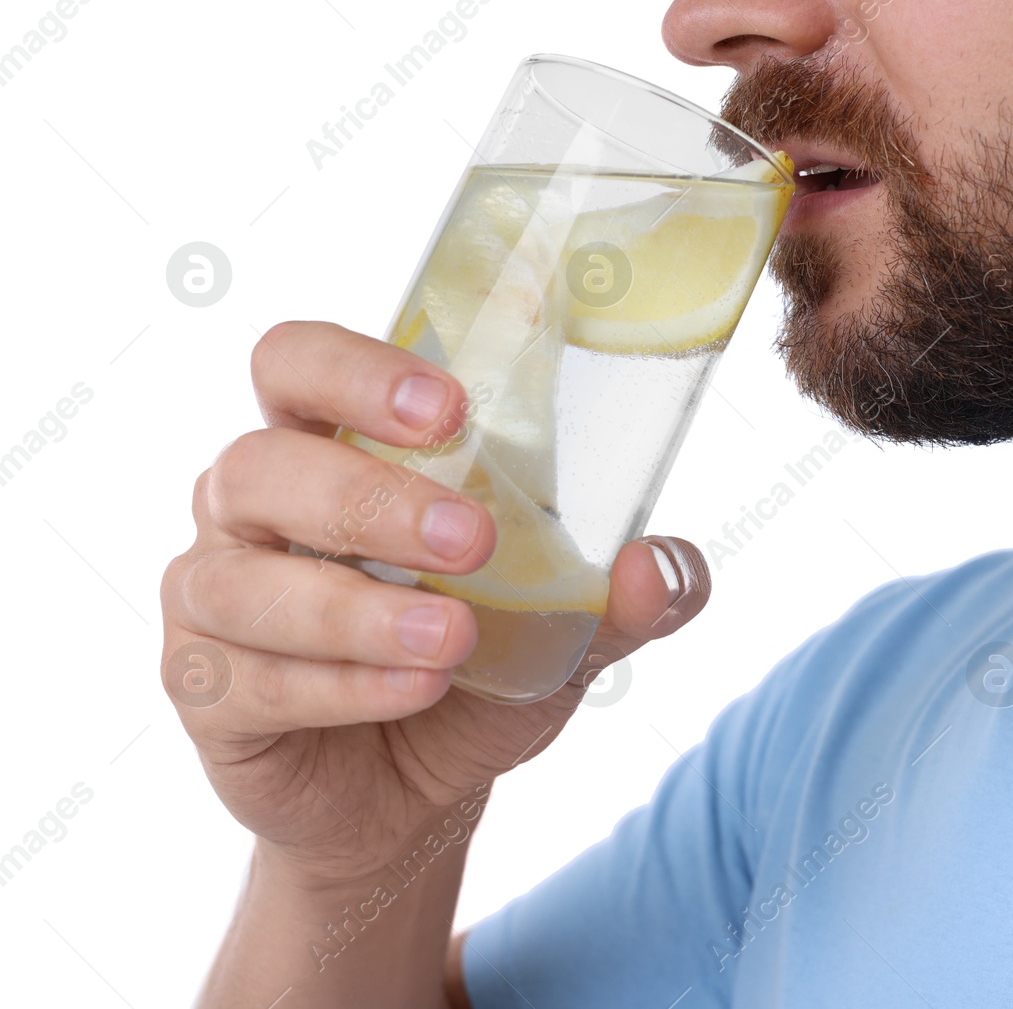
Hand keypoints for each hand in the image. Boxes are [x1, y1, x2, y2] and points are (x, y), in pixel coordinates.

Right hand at [161, 320, 709, 886]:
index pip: (298, 363)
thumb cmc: (472, 665)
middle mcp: (252, 506)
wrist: (411, 796)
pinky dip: (341, 686)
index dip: (356, 371)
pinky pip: (249, 679)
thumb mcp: (560, 630)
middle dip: (371, 497)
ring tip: (454, 639)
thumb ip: (618, 598)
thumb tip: (661, 566)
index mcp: (329, 447)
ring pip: (244, 579)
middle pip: (261, 463)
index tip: (450, 408)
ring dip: (355, 611)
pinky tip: (416, 693)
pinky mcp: (204, 687)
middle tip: (471, 539)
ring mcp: (214, 594)